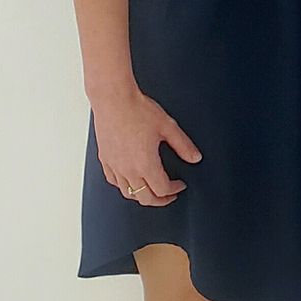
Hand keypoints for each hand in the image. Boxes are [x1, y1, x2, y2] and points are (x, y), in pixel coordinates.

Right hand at [92, 86, 200, 206]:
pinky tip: (131, 181)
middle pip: (144, 198)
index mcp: (145, 164)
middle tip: (169, 196)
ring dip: (141, 196)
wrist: (113, 100)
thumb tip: (195, 158)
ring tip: (152, 191)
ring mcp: (114, 166)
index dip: (174, 190)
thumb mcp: (168, 127)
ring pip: (127, 193)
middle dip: (159, 200)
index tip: (181, 185)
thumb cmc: (139, 111)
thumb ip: (183, 145)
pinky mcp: (105, 159)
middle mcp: (127, 170)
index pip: (162, 189)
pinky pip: (114, 181)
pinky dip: (124, 186)